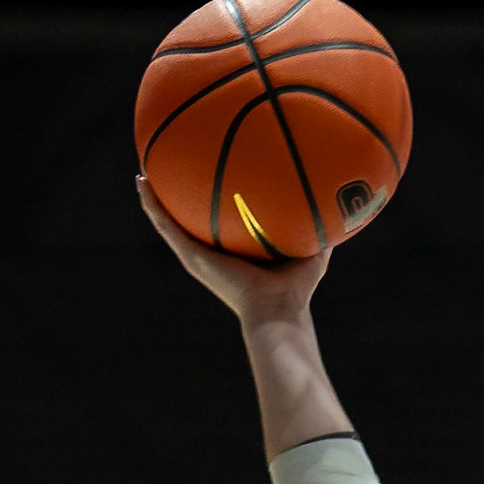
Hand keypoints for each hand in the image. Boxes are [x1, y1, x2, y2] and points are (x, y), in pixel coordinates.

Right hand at [137, 176, 329, 325]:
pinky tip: (142, 183)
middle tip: (168, 173)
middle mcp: (213, 254)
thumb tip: (341, 202)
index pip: (220, 225)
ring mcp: (198, 255)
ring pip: (168, 222)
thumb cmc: (297, 288)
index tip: (207, 180)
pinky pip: (166, 226)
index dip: (212, 205)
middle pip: (190, 222)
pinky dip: (151, 205)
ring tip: (143, 175)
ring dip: (154, 199)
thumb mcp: (313, 250)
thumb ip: (320, 227)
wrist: (277, 309)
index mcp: (236, 252)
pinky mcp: (191, 255)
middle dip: (179, 199)